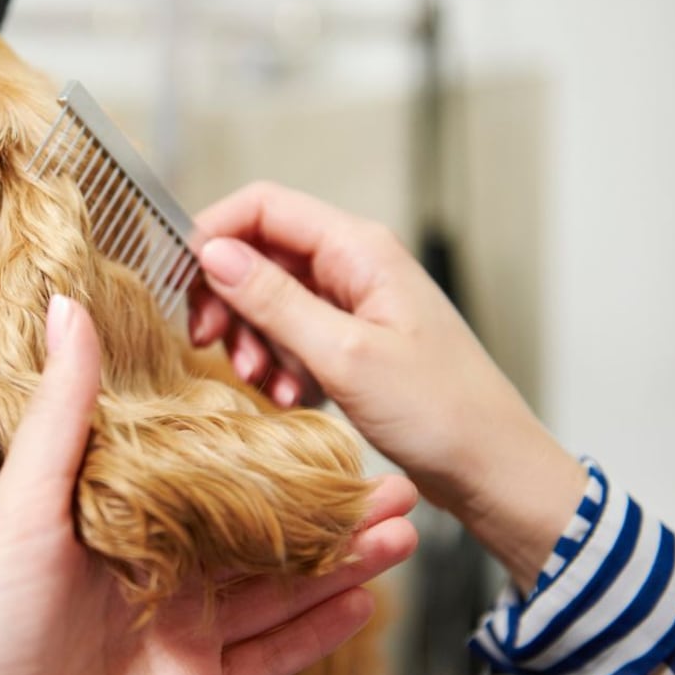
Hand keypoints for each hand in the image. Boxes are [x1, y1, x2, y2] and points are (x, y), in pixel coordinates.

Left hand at [0, 295, 417, 674]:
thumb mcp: (24, 503)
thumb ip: (63, 411)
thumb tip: (67, 308)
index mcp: (120, 521)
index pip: (211, 478)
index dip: (269, 455)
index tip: (323, 428)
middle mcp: (158, 575)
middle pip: (259, 536)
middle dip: (328, 512)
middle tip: (389, 485)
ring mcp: (181, 634)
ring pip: (278, 593)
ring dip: (341, 564)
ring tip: (401, 533)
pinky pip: (270, 657)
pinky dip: (318, 630)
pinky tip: (360, 597)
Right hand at [188, 181, 587, 589]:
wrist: (492, 468)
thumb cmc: (439, 411)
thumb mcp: (343, 355)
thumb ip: (274, 300)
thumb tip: (213, 254)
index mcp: (359, 249)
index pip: (264, 206)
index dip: (214, 234)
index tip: (182, 282)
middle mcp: (354, 265)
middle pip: (260, 254)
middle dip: (227, 298)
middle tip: (209, 344)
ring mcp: (353, 303)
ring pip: (271, 299)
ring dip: (252, 339)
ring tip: (263, 383)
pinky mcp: (352, 341)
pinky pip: (293, 336)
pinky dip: (279, 363)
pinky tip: (290, 397)